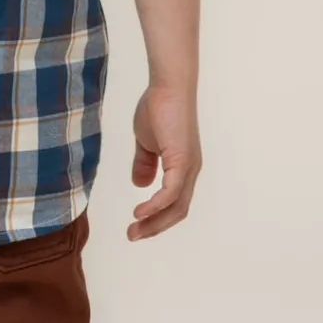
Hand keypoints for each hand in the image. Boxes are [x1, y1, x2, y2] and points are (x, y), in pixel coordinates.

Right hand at [128, 83, 201, 239]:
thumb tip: (139, 185)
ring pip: (176, 207)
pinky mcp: (182, 161)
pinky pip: (170, 193)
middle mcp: (190, 171)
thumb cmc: (158, 108)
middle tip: (132, 236)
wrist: (167, 87)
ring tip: (133, 230)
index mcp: (183, 168)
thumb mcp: (146, 142)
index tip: (135, 225)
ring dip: (154, 222)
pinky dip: (155, 206)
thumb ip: (144, 163)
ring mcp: (189, 167)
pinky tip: (140, 212)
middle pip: (177, 211)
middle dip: (154, 227)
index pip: (173, 203)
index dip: (156, 218)